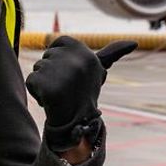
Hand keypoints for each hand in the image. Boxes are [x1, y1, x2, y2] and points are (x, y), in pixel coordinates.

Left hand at [24, 37, 135, 151]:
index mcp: (85, 52)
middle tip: (67, 87)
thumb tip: (134, 42)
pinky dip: (37, 92)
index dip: (60, 59)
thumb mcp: (98, 69)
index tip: (73, 74)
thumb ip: (112, 53)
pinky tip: (50, 101)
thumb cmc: (84, 93)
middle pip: (46, 56)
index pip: (57, 43)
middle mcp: (74, 60)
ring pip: (38, 68)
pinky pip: (31, 81)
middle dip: (52, 71)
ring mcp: (59, 72)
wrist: (77, 122)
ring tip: (60, 94)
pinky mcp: (44, 85)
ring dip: (44, 82)